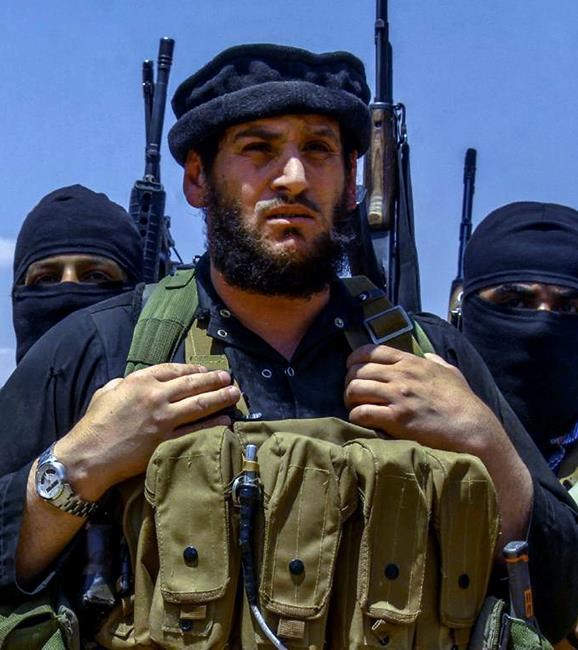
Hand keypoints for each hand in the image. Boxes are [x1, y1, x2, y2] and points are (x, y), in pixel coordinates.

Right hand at [56, 363, 240, 498]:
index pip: (175, 369)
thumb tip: (134, 381)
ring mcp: (162, 419)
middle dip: (214, 380)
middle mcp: (155, 396)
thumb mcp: (106, 392)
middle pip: (193, 384)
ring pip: (199, 405)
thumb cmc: (94, 424)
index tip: (206, 370)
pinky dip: (213, 424)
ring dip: (220, 398)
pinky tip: (225, 421)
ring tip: (234, 394)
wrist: (87, 456)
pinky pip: (195, 430)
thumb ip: (124, 383)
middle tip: (229, 378)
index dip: (194, 369)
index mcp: (140, 381)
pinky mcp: (166, 441)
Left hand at [344, 344, 502, 454]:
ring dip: (350, 400)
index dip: (354, 360)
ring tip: (355, 408)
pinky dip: (357, 417)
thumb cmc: (463, 403)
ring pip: (355, 389)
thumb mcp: (451, 373)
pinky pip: (361, 413)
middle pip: (357, 371)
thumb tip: (430, 355)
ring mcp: (398, 396)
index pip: (370, 351)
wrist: (472, 429)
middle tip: (353, 395)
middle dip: (349, 383)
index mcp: (411, 362)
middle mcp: (401, 375)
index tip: (352, 370)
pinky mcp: (396, 418)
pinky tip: (363, 421)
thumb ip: (437, 361)